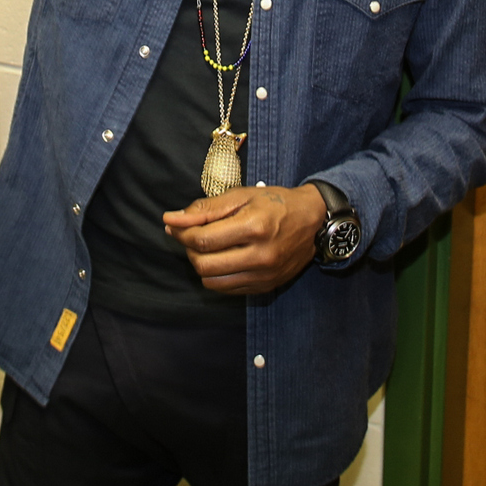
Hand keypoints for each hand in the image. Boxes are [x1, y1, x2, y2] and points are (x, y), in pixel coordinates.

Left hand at [163, 184, 326, 295]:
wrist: (313, 221)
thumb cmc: (275, 203)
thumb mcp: (241, 196)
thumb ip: (205, 208)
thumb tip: (171, 220)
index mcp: (254, 227)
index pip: (203, 239)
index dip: (181, 233)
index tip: (174, 225)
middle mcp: (261, 256)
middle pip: (204, 264)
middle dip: (189, 249)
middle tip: (192, 235)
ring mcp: (265, 275)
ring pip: (212, 281)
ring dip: (201, 264)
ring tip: (207, 247)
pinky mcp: (266, 286)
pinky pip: (227, 289)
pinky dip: (216, 275)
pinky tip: (222, 258)